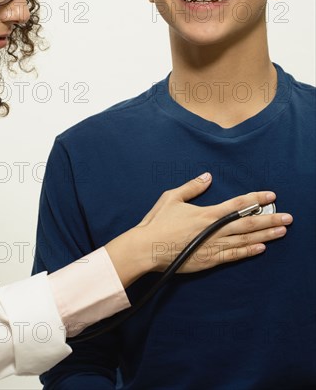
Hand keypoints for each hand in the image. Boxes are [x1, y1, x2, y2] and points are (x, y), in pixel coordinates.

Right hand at [105, 173, 292, 286]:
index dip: (256, 199)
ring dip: (266, 235)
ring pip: (246, 240)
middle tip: (288, 217)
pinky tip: (261, 248)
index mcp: (207, 213)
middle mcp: (214, 229)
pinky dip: (249, 252)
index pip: (238, 204)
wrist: (147, 249)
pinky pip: (234, 256)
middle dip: (270, 219)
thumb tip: (208, 176)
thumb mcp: (172, 197)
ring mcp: (213, 246)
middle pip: (248, 223)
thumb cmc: (157, 222)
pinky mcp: (209, 260)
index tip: (271, 196)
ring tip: (282, 231)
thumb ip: (192, 187)